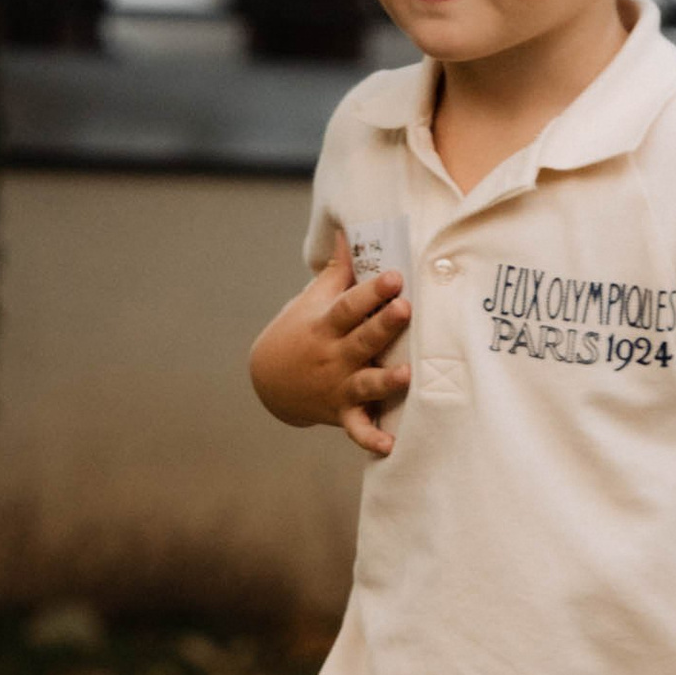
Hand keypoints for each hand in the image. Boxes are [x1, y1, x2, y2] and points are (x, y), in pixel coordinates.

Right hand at [249, 237, 412, 457]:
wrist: (270, 381)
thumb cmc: (301, 330)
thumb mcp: (313, 299)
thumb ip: (338, 269)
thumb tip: (348, 229)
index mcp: (327, 325)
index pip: (350, 305)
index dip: (371, 290)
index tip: (394, 275)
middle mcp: (333, 356)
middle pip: (362, 339)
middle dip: (383, 326)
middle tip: (405, 309)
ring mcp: (338, 386)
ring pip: (365, 384)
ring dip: (385, 381)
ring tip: (405, 374)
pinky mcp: (342, 412)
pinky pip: (358, 428)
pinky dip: (371, 438)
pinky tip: (391, 445)